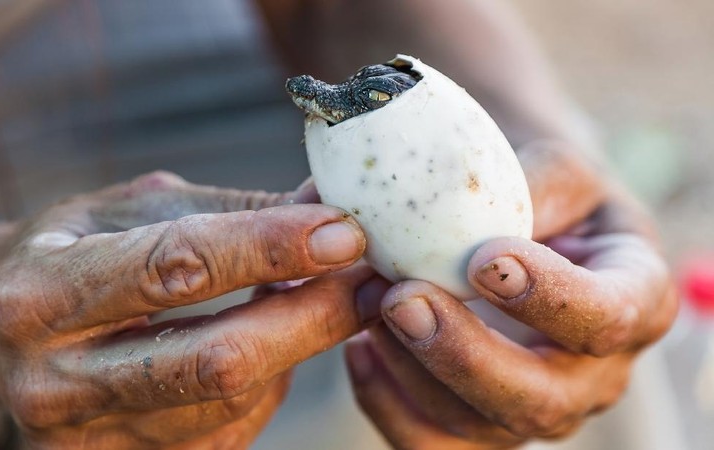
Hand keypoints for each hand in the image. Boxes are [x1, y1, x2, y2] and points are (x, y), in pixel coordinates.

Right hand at [0, 171, 379, 448]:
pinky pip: (230, 428)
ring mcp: (90, 441)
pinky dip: (272, 380)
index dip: (270, 247)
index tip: (344, 230)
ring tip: (332, 297)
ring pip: (233, 402)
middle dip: (311, 316)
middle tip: (373, 276)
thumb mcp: (132, 210)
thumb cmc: (72, 252)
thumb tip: (327, 204)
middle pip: (217, 361)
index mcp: (40, 294)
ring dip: (301, 347)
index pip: (176, 268)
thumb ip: (228, 212)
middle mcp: (53, 382)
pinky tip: (279, 339)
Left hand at [345, 141, 677, 448]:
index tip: (482, 259)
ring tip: (371, 304)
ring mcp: (538, 405)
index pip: (606, 318)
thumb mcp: (559, 174)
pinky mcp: (482, 424)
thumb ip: (533, 187)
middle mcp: (593, 372)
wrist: (530, 231)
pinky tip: (359, 348)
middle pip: (541, 399)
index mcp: (636, 300)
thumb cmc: (551, 196)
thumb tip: (470, 212)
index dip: (547, 298)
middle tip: (401, 298)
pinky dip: (385, 402)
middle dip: (464, 354)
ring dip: (413, 370)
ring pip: (478, 424)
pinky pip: (431, 442)